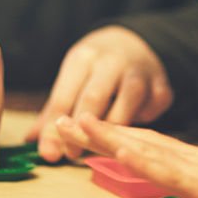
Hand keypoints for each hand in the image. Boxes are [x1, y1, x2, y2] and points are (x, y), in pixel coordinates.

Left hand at [26, 26, 172, 161]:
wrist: (133, 42)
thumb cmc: (94, 69)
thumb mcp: (71, 79)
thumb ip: (53, 112)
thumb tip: (35, 144)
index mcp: (83, 57)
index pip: (64, 95)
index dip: (55, 128)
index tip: (50, 153)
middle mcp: (111, 60)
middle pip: (94, 98)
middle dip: (82, 131)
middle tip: (71, 155)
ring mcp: (140, 71)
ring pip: (127, 102)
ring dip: (113, 128)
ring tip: (101, 144)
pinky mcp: (162, 85)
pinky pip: (154, 108)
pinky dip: (144, 120)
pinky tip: (133, 130)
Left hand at [56, 114, 197, 197]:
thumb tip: (195, 192)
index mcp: (197, 162)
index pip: (146, 145)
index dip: (112, 136)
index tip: (82, 128)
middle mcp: (193, 159)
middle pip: (137, 140)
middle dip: (97, 131)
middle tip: (59, 119)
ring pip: (145, 148)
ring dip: (107, 136)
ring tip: (74, 125)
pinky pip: (170, 169)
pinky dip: (141, 157)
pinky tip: (119, 147)